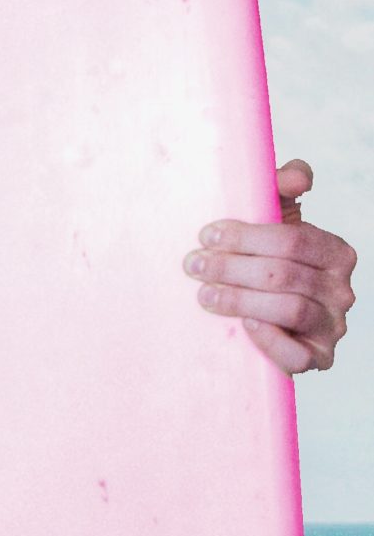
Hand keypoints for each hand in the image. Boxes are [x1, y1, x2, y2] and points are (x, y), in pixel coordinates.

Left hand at [182, 159, 356, 372]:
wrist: (264, 323)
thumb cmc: (266, 266)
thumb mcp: (273, 225)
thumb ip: (280, 191)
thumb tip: (295, 176)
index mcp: (335, 253)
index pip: (295, 239)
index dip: (248, 236)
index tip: (207, 235)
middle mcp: (341, 290)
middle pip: (285, 273)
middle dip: (233, 267)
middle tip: (194, 265)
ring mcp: (332, 326)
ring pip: (290, 309)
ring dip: (241, 300)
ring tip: (205, 294)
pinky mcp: (318, 358)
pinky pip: (298, 354)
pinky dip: (270, 340)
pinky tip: (244, 326)